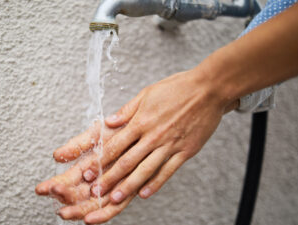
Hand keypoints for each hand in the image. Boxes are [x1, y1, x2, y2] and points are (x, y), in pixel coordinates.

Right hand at [36, 123, 137, 223]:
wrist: (146, 125)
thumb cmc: (122, 129)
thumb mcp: (98, 134)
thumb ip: (79, 145)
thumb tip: (57, 156)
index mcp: (89, 165)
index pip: (68, 180)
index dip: (55, 185)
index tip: (43, 188)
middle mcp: (99, 179)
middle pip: (78, 195)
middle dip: (64, 198)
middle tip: (54, 197)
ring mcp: (113, 186)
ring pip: (93, 204)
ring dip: (78, 210)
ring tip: (65, 212)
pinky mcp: (129, 191)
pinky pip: (115, 208)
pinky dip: (102, 215)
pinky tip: (89, 219)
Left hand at [62, 69, 237, 204]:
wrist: (208, 90)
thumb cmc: (177, 88)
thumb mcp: (147, 94)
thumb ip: (127, 111)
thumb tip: (108, 122)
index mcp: (141, 121)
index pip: (115, 145)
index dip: (100, 160)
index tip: (89, 171)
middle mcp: (153, 136)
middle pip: (127, 161)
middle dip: (110, 178)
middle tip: (96, 191)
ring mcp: (169, 145)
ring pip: (145, 170)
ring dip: (129, 185)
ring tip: (116, 198)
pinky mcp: (185, 152)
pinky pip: (167, 171)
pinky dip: (155, 183)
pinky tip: (144, 194)